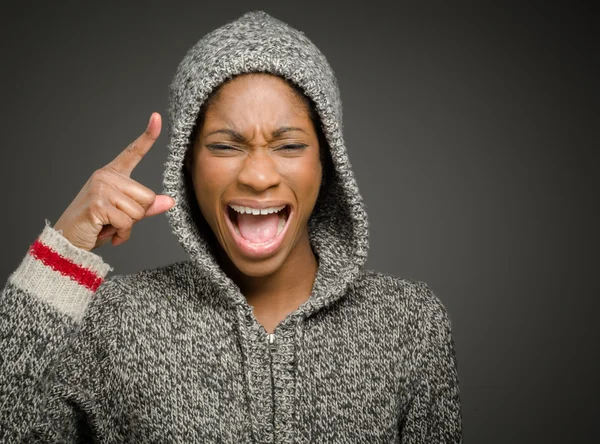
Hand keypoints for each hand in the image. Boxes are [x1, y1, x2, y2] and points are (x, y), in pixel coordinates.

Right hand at [53, 113, 174, 251]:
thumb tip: (169, 201)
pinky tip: (106, 232)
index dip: (148, 136)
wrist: (68, 242)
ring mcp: (101, 188)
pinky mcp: (98, 203)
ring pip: (139, 211)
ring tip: (109, 225)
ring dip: (127, 226)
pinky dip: (121, 233)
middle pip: (147, 196)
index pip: (133, 152)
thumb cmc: (96, 226)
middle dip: (137, 215)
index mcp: (113, 174)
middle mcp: (106, 176)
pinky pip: (127, 222)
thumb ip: (146, 207)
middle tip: (116, 220)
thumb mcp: (125, 214)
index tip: (157, 117)